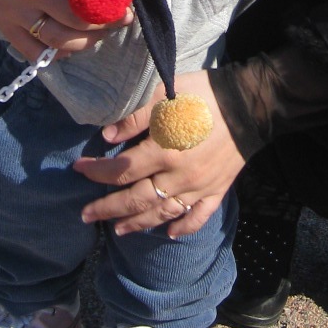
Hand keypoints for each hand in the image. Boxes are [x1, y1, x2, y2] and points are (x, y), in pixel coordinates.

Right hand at [0, 0, 133, 59]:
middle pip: (79, 12)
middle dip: (108, 15)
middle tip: (124, 12)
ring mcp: (15, 9)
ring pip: (60, 38)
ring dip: (89, 39)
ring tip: (105, 31)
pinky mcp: (4, 24)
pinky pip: (33, 52)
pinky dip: (57, 54)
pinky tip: (73, 43)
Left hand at [73, 71, 245, 237]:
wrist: (249, 103)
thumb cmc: (203, 95)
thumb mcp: (165, 94)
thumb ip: (135, 117)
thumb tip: (107, 137)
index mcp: (163, 151)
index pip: (122, 169)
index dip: (97, 172)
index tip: (78, 169)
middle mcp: (178, 176)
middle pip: (137, 199)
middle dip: (108, 209)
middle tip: (85, 215)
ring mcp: (199, 187)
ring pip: (163, 213)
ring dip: (138, 224)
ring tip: (118, 230)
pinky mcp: (217, 190)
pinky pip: (198, 216)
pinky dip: (183, 227)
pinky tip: (169, 233)